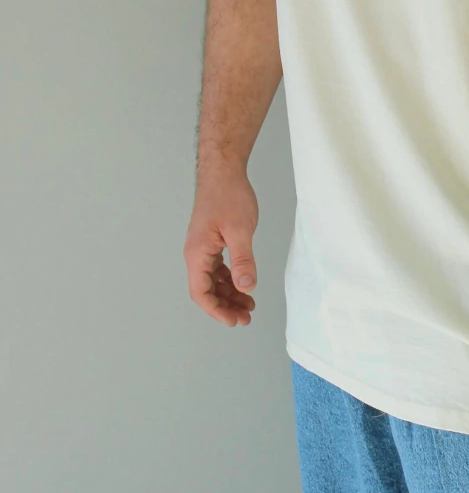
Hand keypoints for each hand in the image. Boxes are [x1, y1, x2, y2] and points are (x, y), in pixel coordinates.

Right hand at [183, 174, 258, 326]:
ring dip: (229, 293)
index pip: (201, 292)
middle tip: (247, 316)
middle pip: (207, 289)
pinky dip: (230, 278)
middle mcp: (196, 253)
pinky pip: (218, 267)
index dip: (216, 310)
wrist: (223, 171)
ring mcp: (203, 247)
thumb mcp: (240, 230)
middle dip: (226, 305)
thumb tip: (246, 288)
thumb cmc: (229, 196)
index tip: (233, 321)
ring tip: (249, 304)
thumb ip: (243, 260)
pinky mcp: (212, 240)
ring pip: (213, 279)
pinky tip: (243, 283)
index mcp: (197, 254)